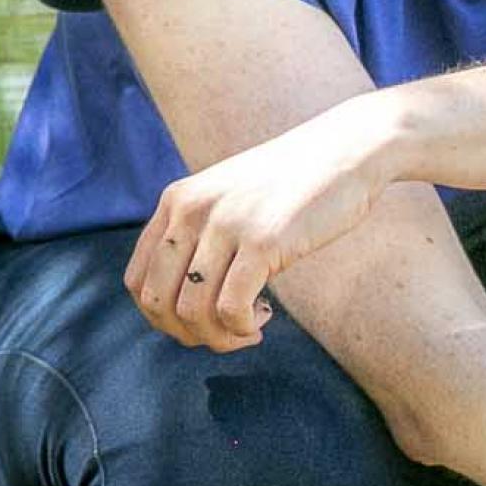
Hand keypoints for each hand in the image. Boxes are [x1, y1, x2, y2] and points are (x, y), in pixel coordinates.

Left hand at [121, 95, 394, 349]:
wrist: (349, 148)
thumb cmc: (297, 181)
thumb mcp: (231, 198)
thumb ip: (202, 232)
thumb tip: (188, 298)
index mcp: (177, 201)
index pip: (136, 281)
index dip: (162, 318)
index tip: (201, 321)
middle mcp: (191, 211)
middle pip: (158, 302)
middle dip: (189, 334)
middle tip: (226, 334)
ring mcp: (226, 225)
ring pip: (192, 311)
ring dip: (219, 337)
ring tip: (249, 329)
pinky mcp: (263, 241)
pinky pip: (231, 308)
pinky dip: (242, 329)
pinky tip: (263, 319)